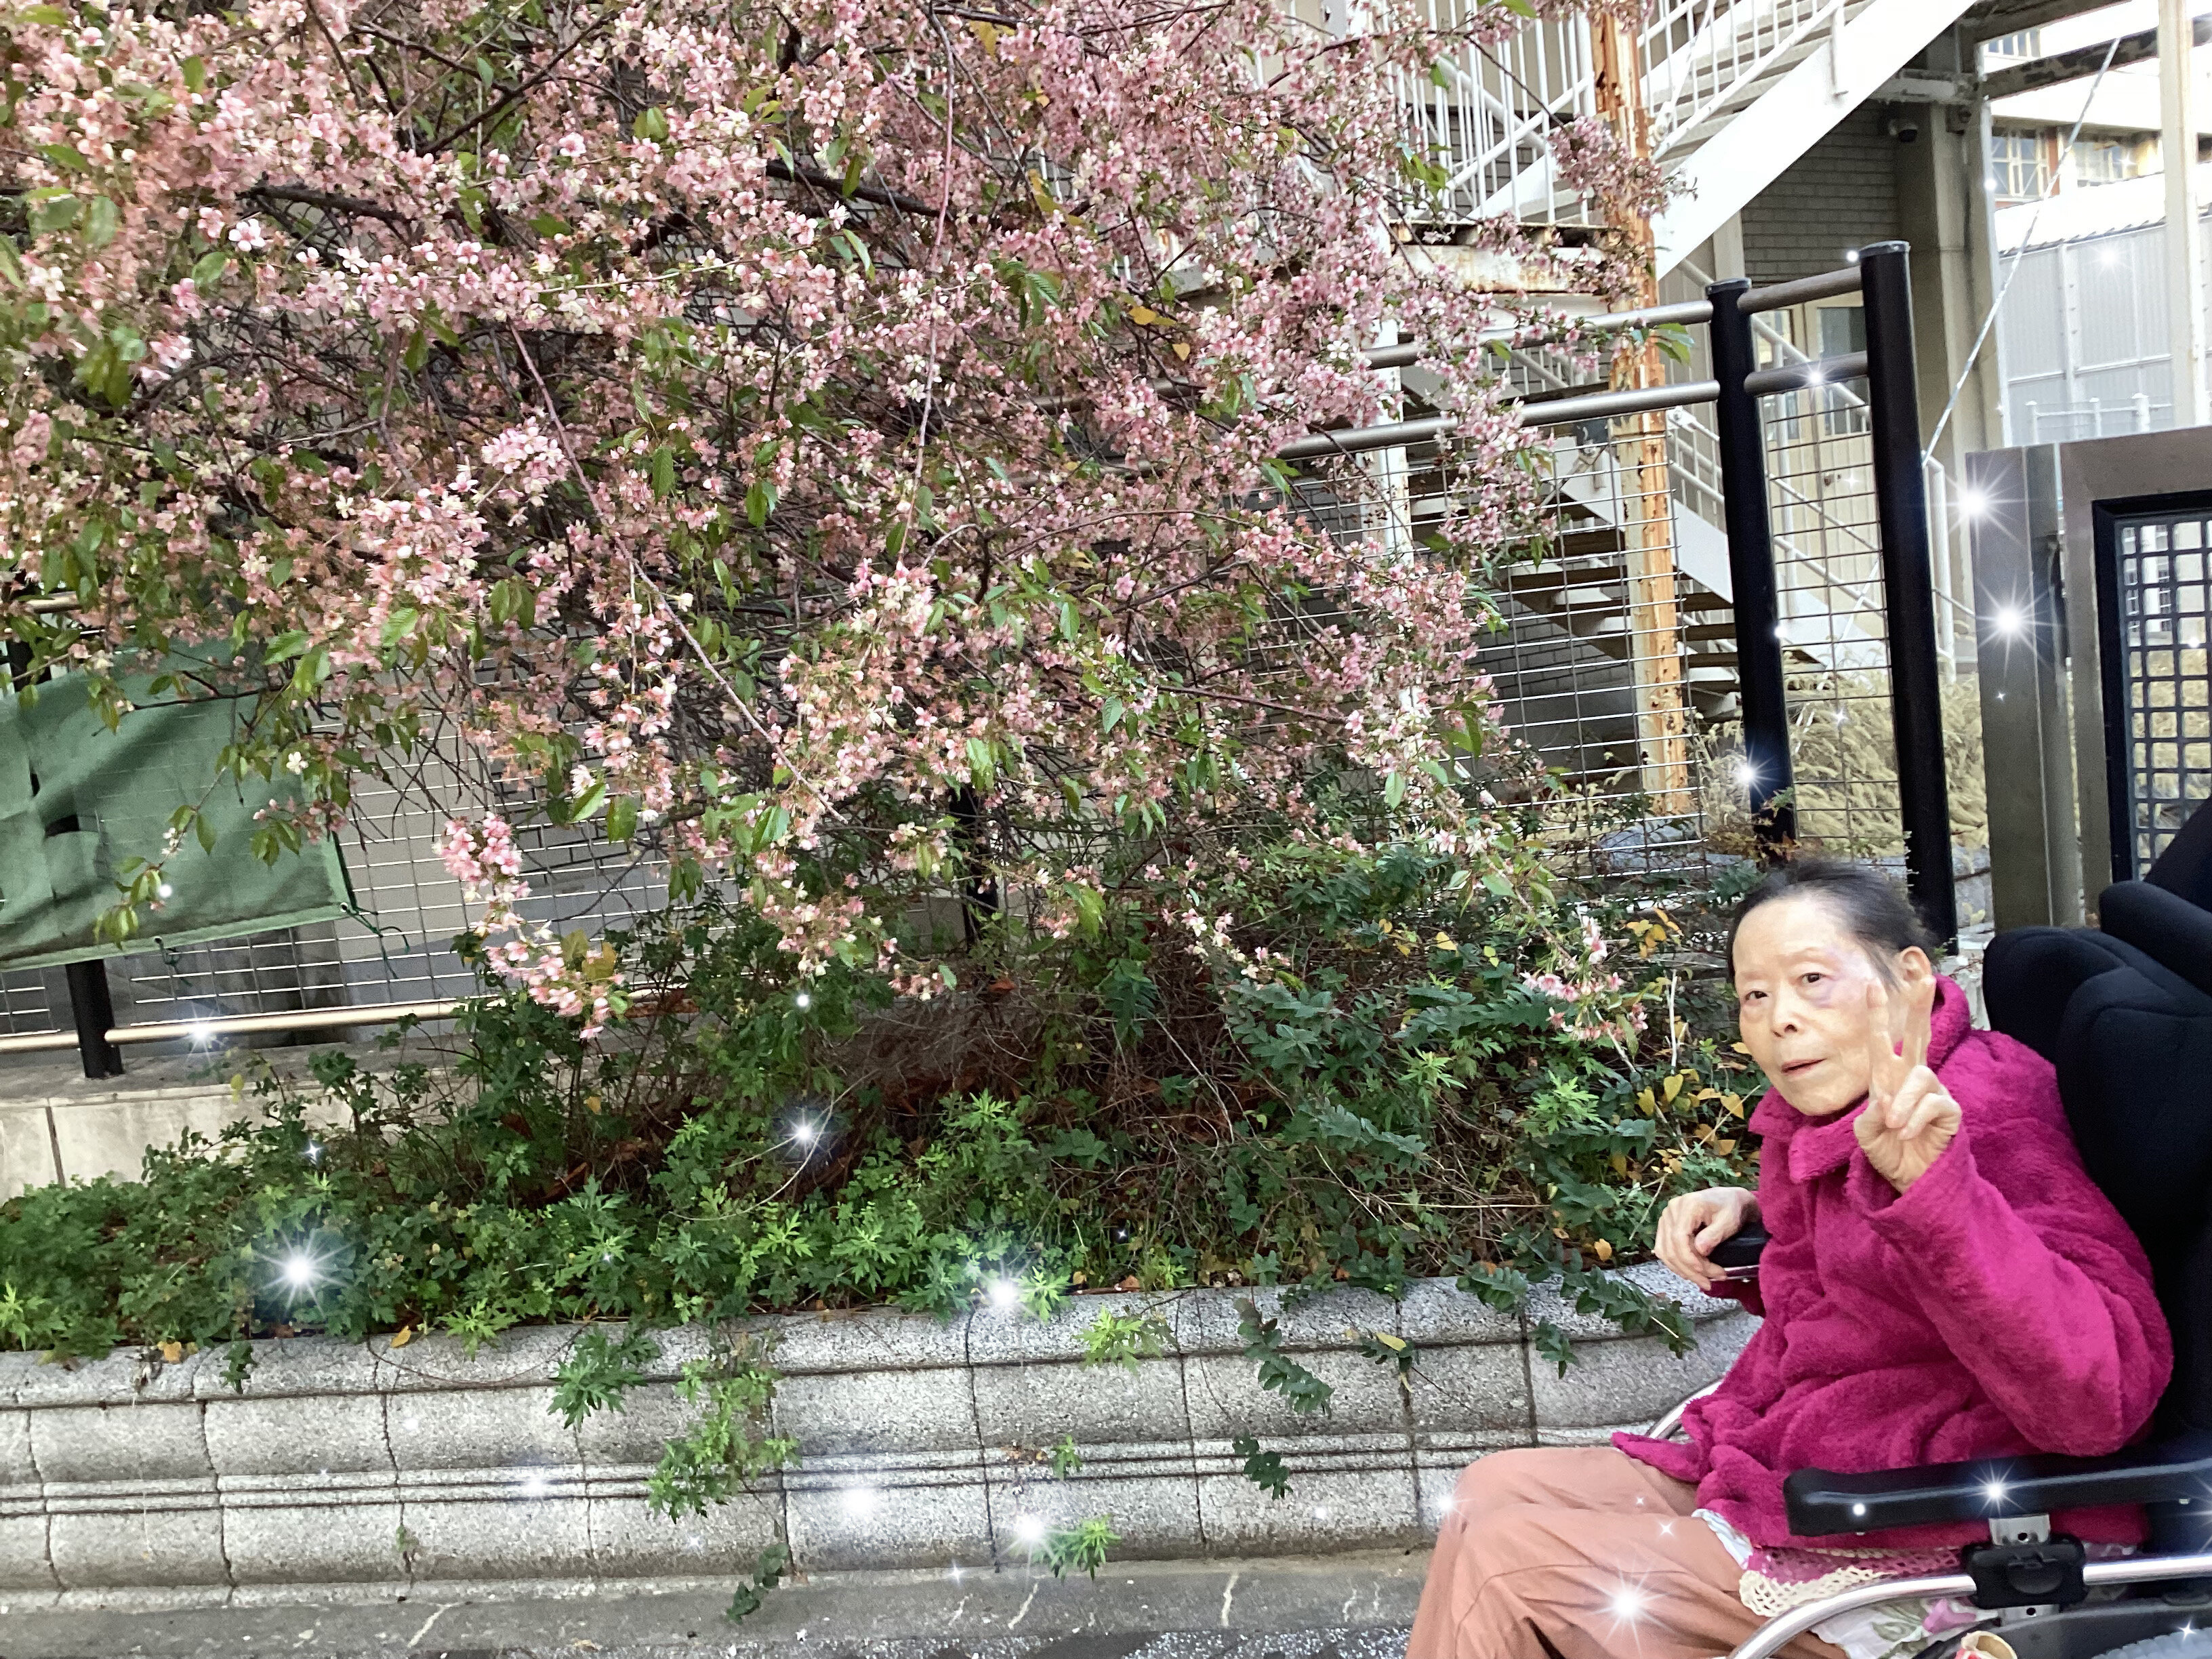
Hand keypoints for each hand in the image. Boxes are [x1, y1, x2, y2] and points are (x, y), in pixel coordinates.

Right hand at [1655, 1185, 1757, 1292]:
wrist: (1729, 1200)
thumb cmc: (1732, 1208)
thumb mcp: (1730, 1220)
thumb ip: (1715, 1234)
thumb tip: (1700, 1250)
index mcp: (1687, 1205)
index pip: (1678, 1237)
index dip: (1689, 1258)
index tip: (1704, 1272)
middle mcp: (1672, 1210)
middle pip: (1671, 1247)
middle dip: (1690, 1269)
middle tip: (1710, 1282)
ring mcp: (1666, 1218)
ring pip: (1665, 1252)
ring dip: (1683, 1270)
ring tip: (1703, 1280)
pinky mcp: (1666, 1226)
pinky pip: (1664, 1250)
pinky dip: (1676, 1264)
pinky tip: (1691, 1272)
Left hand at [1853, 965, 1960, 1194]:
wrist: (1910, 1180)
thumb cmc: (1888, 1152)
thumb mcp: (1866, 1134)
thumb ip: (1870, 1115)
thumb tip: (1884, 1099)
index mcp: (1887, 1077)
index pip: (1883, 1040)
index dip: (1879, 1013)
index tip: (1872, 984)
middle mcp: (1911, 1078)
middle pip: (1919, 1034)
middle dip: (1919, 1005)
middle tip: (1922, 976)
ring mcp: (1932, 1091)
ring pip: (1920, 1076)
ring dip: (1902, 1103)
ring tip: (1894, 1126)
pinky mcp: (1949, 1110)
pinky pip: (1934, 1102)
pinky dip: (1915, 1117)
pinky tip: (1907, 1132)